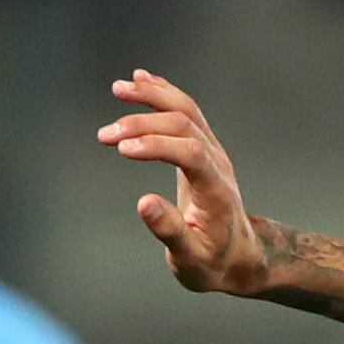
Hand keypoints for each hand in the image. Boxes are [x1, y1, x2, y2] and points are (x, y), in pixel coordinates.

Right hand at [101, 69, 272, 295]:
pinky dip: (162, 94)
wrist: (238, 257)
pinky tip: (140, 80)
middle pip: (184, 125)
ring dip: (152, 96)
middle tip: (105, 135)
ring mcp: (213, 153)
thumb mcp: (190, 260)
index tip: (122, 149)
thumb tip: (143, 202)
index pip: (190, 153)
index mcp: (217, 191)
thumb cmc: (213, 263)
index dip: (156, 146)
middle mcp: (218, 164)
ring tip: (119, 89)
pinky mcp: (204, 148)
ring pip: (186, 110)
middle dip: (143, 124)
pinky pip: (186, 112)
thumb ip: (170, 232)